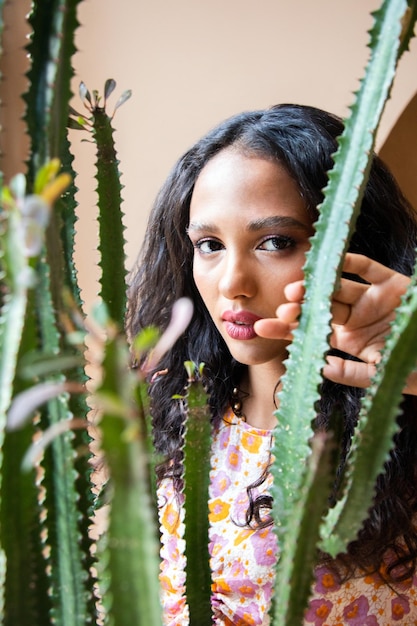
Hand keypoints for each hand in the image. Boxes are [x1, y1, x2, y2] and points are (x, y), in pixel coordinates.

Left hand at [254, 253, 416, 392]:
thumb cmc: (415, 371)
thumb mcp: (382, 377)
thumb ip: (352, 374)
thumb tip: (320, 366)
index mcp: (349, 338)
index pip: (310, 330)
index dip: (286, 328)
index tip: (260, 327)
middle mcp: (356, 316)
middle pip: (319, 306)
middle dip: (299, 306)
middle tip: (282, 308)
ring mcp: (373, 298)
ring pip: (339, 287)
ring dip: (317, 286)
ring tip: (295, 290)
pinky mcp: (393, 284)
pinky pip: (369, 269)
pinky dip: (352, 263)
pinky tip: (332, 263)